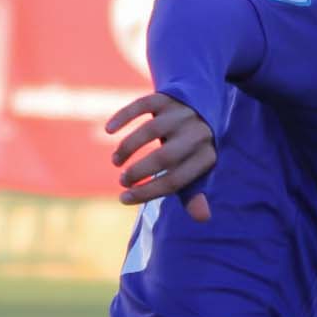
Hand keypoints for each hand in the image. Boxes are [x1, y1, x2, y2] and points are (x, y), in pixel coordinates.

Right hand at [104, 92, 214, 220]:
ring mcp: (181, 113)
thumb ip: (194, 193)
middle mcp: (197, 133)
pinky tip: (109, 130)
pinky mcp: (166, 97)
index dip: (147, 192)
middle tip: (122, 180)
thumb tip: (202, 219)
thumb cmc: (192, 148)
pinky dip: (122, 117)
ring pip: (150, 131)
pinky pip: (141, 105)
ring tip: (116, 162)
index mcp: (207, 157)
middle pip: (164, 158)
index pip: (175, 181)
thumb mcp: (197, 169)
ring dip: (127, 148)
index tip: (124, 198)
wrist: (203, 103)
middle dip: (138, 173)